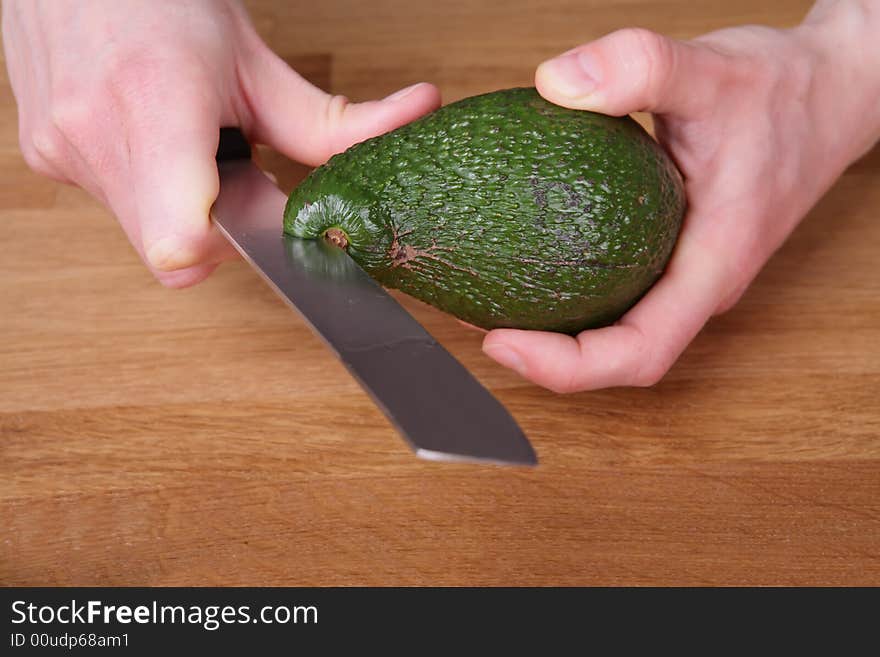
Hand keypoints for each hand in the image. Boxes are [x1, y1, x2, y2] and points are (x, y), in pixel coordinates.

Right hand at [3, 0, 439, 286]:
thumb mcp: (255, 63)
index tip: (248, 225)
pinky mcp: (45, 159)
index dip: (221, 253)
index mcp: (157, 105)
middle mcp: (97, 135)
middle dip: (211, 229)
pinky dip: (146, 188)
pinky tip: (151, 137)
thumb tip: (419, 114)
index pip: (179, 241)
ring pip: (143, 234)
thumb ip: (332, 120)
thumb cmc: (163, 4)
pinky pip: (115, 207)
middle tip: (225, 170)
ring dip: (178, 206)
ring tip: (183, 141)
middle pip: (171, 251)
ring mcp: (62, 150)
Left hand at [483, 1, 879, 391]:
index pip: (641, 353)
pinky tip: (521, 254)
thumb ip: (641, 67)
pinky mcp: (667, 250)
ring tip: (483, 299)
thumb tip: (554, 82)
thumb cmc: (785, 94)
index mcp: (712, 268)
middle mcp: (693, 284)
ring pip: (611, 326)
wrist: (828, 92)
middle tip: (475, 321)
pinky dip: (564, 286)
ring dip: (549, 327)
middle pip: (614, 355)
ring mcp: (680, 271)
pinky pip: (612, 287)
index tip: (503, 344)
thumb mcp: (714, 70)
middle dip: (543, 355)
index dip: (569, 368)